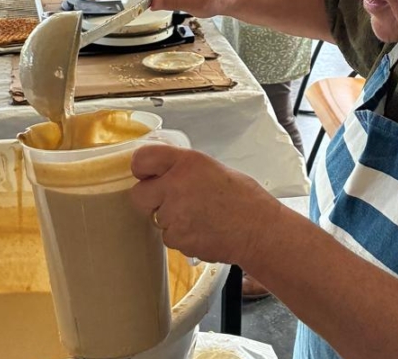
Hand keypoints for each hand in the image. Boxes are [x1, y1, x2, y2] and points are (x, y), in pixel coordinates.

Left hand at [130, 146, 281, 264]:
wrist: (259, 230)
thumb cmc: (244, 200)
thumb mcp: (213, 169)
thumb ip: (184, 169)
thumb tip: (164, 175)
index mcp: (186, 162)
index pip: (141, 159)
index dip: (142, 169)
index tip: (146, 175)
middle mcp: (175, 185)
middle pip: (139, 194)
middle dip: (151, 199)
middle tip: (171, 201)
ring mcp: (174, 214)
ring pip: (156, 218)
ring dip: (171, 220)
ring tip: (200, 217)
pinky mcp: (177, 238)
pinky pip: (169, 237)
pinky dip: (182, 236)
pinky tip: (203, 230)